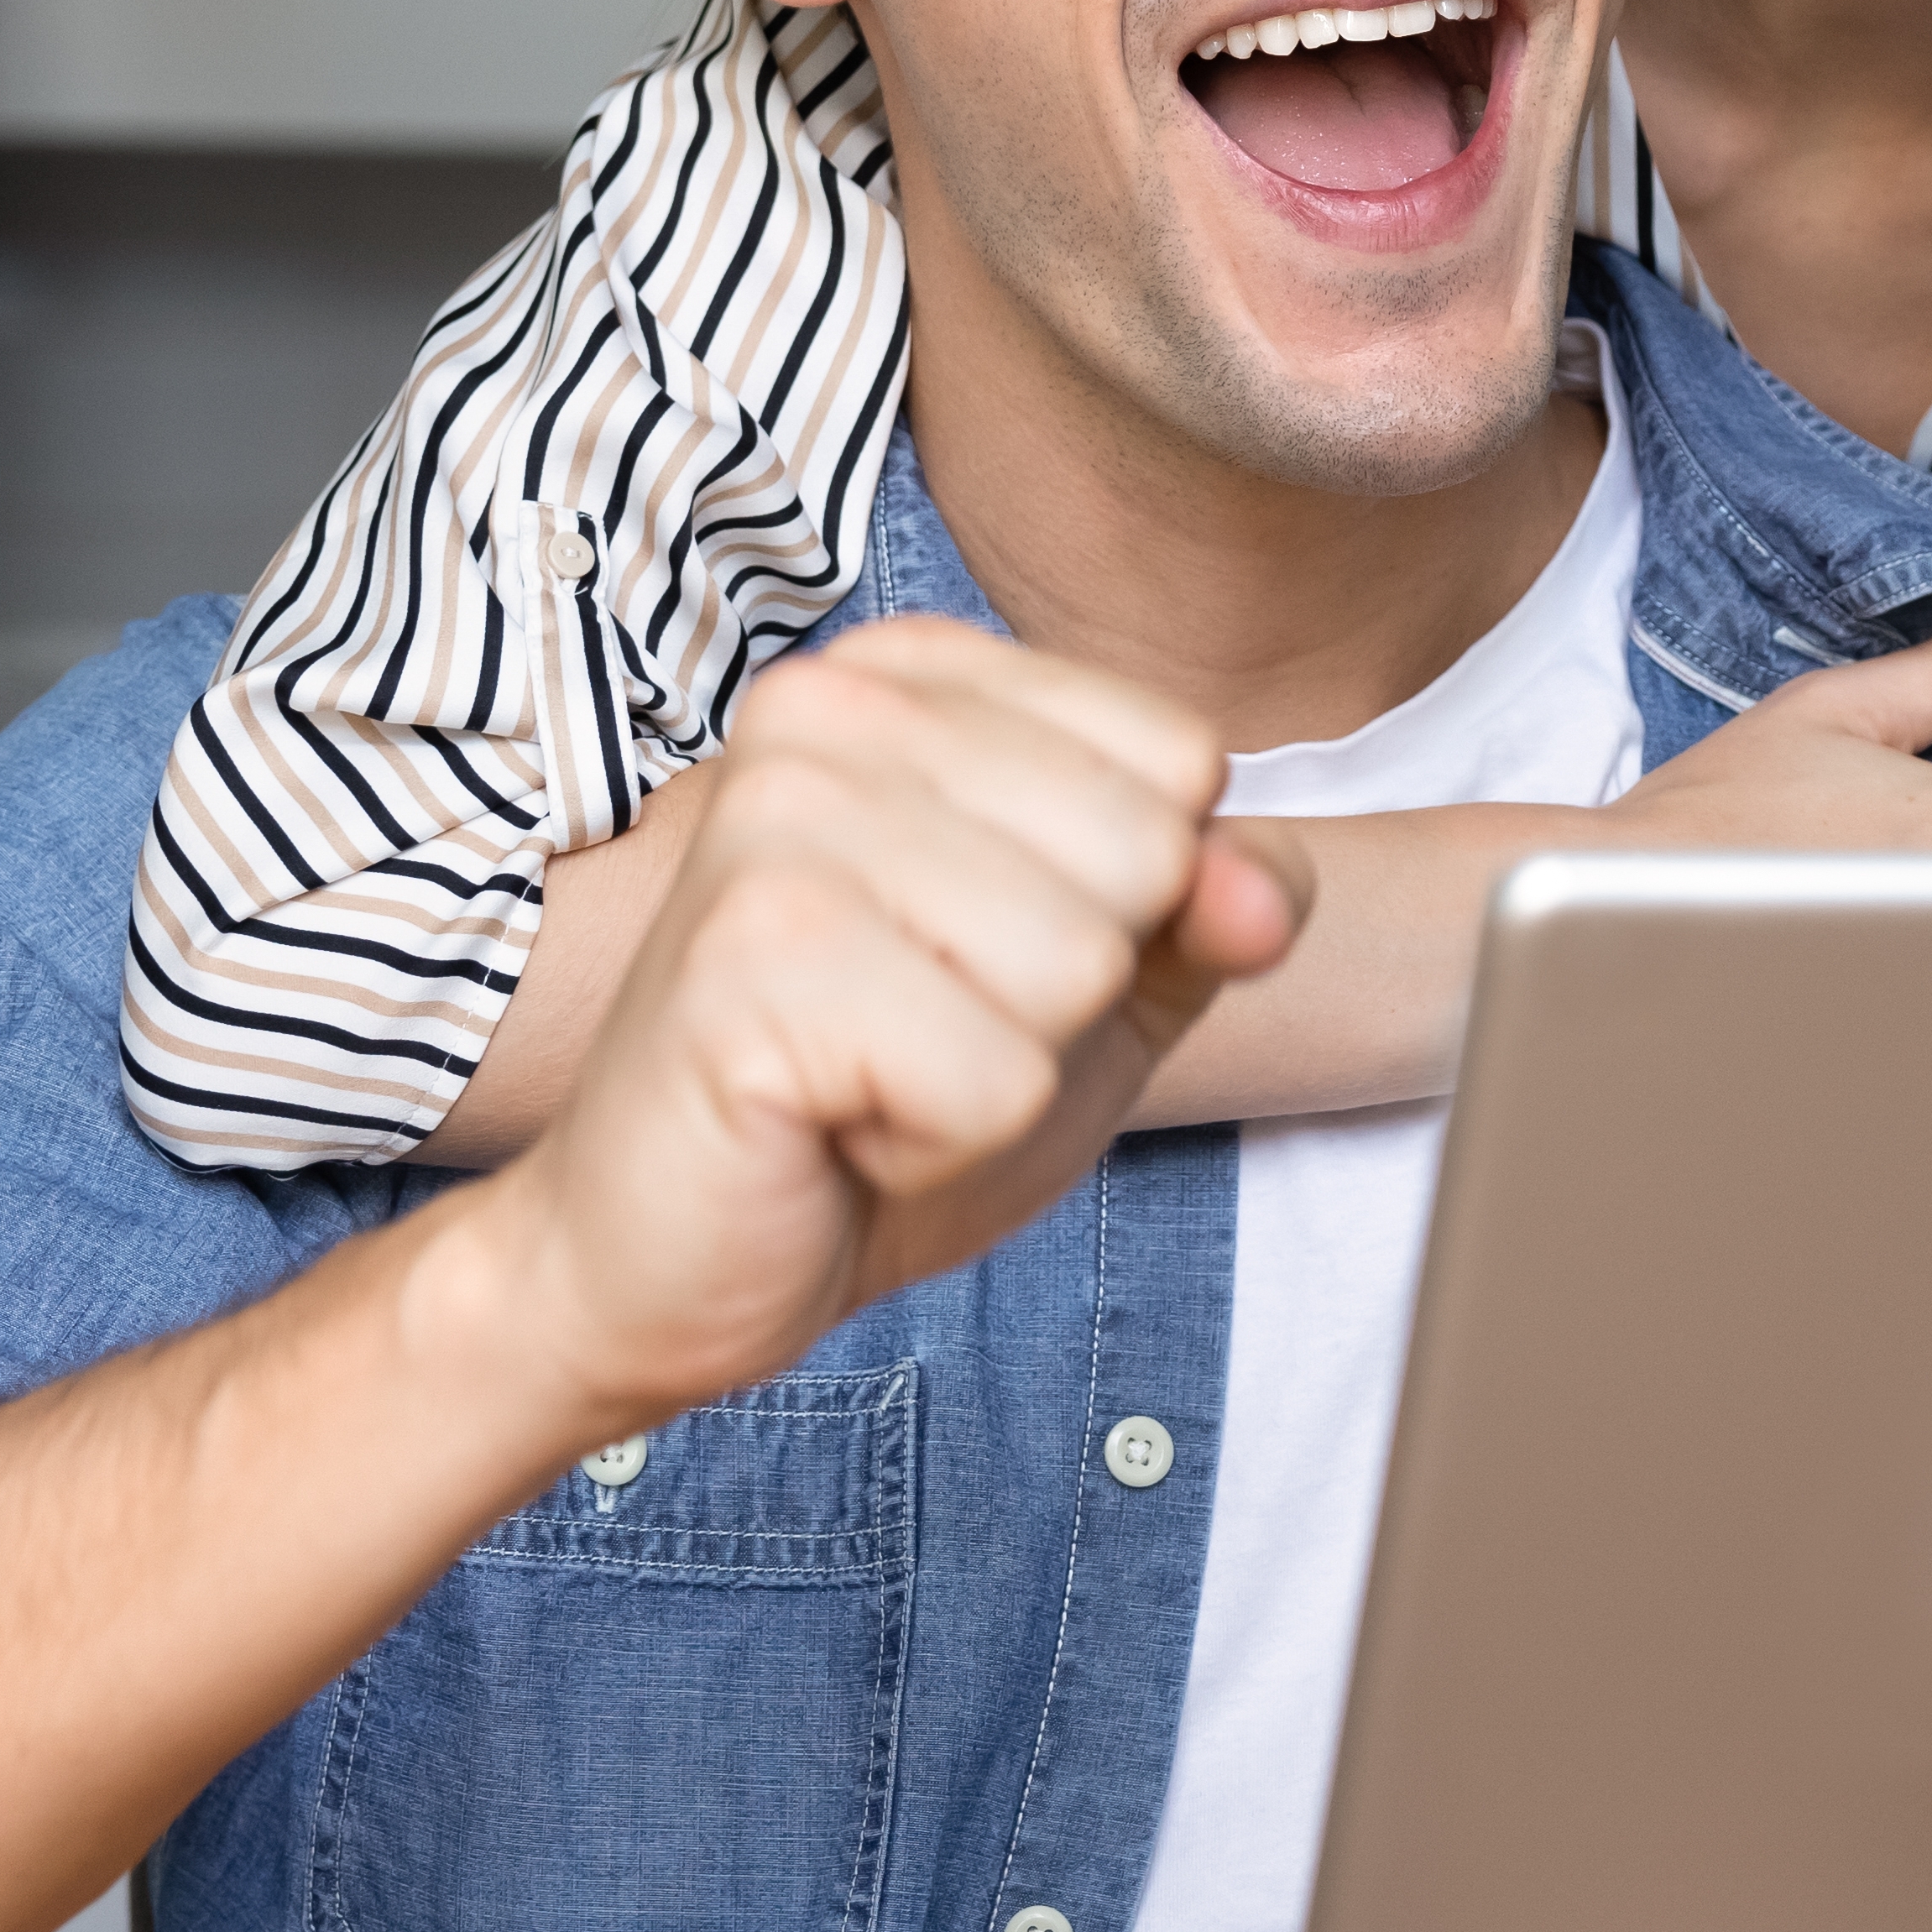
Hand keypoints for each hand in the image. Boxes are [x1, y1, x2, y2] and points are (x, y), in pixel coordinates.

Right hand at [486, 618, 1307, 1431]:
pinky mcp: (753, 962)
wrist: (661, 1254)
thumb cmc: (871, 1101)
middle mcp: (829, 710)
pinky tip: (832, 1126)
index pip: (1180, 758)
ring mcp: (778, 822)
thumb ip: (1205, 909)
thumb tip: (1270, 893)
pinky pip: (995, 1079)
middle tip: (917, 1031)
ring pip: (1076, 966)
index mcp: (912, 676)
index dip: (1126, 908)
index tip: (978, 957)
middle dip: (1064, 998)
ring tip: (872, 1074)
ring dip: (998, 1075)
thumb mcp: (1091, 989)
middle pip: (1142, 857)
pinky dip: (938, 1145)